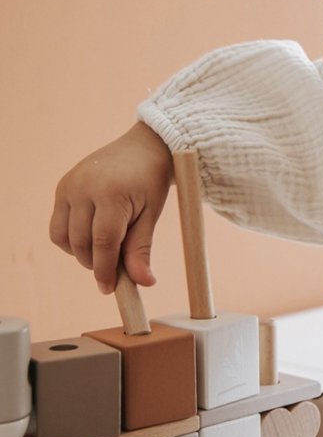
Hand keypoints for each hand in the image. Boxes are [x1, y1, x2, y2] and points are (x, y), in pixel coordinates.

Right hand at [49, 122, 173, 293]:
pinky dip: (71, 240)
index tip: (109, 289)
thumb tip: (144, 283)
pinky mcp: (62, 187)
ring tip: (105, 249)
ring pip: (65, 238)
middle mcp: (84, 188)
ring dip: (82, 253)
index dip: (105, 270)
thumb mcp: (151, 215)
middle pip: (82, 243)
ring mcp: (69, 186)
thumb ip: (142, 249)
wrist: (143, 147)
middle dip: (96, 263)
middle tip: (115, 269)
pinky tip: (91, 238)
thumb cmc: (152, 182)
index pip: (103, 243)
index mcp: (112, 194)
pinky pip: (58, 226)